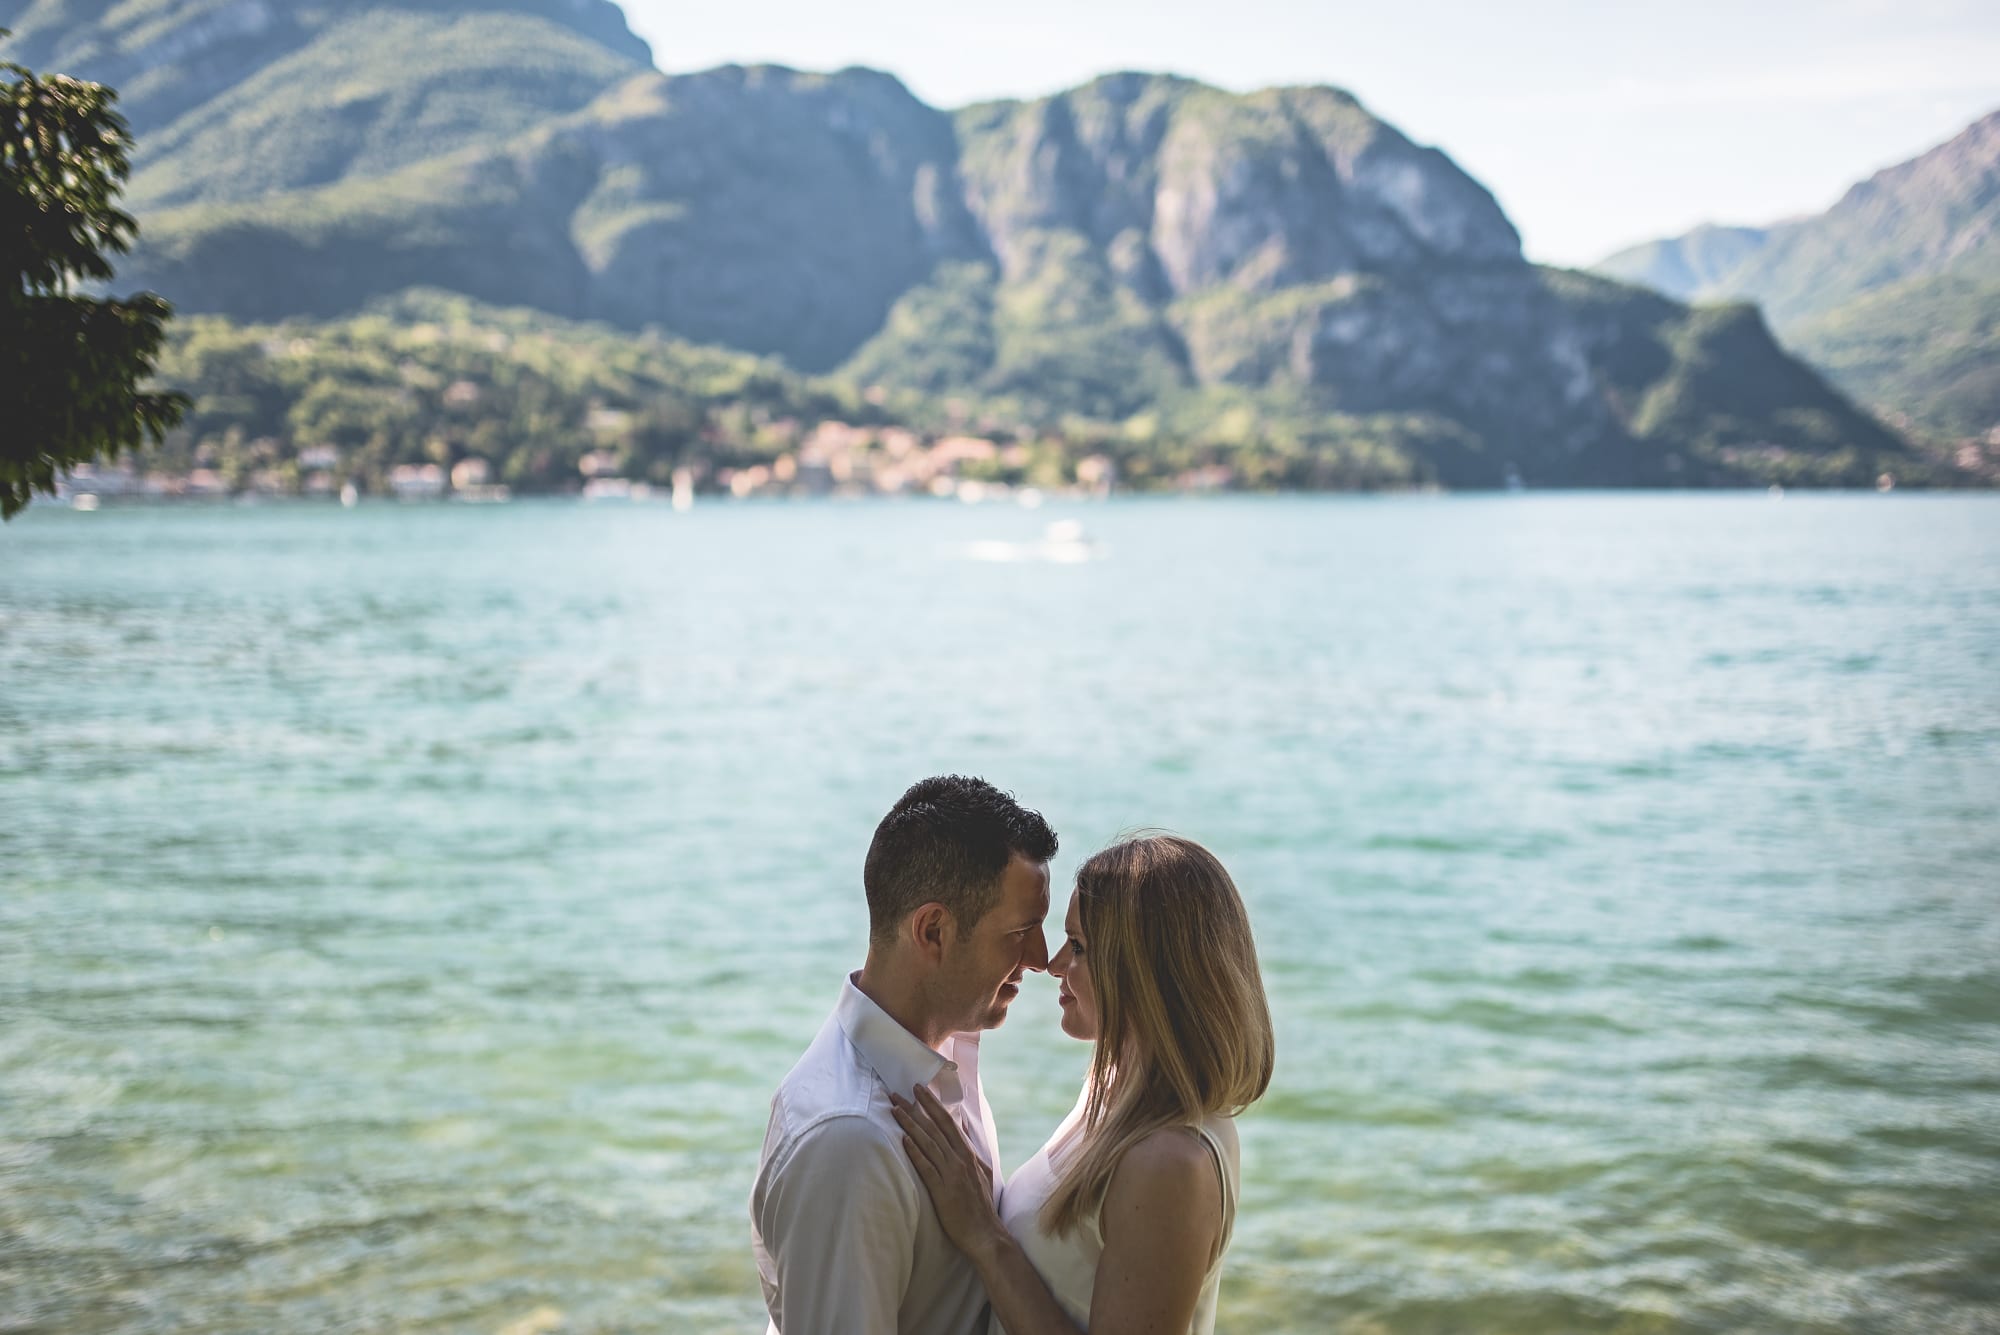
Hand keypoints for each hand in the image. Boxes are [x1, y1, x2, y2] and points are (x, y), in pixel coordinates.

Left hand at [890, 1085, 1003, 1258]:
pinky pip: (926, 1167)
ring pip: (928, 1143)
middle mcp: (960, 1160)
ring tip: (895, 1110)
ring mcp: (951, 1174)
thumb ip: (970, 1151)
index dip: (932, 1105)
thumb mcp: (982, 1172)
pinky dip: (915, 1152)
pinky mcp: (942, 1191)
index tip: (919, 1089)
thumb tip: (962, 1131)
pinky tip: (903, 1140)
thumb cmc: (980, 1205)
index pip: (948, 1122)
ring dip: (911, 1124)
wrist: (985, 1233)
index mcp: (968, 1154)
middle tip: (901, 1090)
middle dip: (918, 1107)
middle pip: (936, 1127)